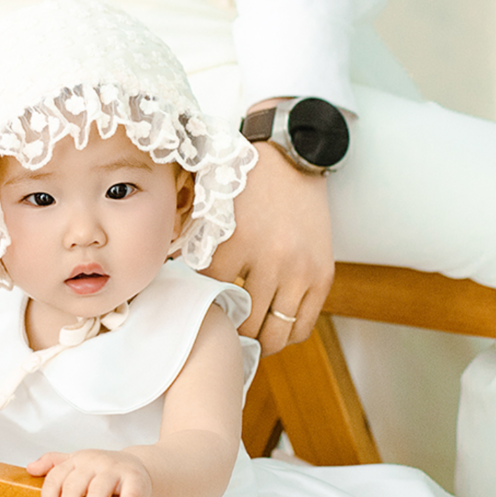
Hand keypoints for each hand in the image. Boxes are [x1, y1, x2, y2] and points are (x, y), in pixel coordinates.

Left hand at [28, 449, 148, 496]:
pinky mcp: (135, 479)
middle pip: (74, 486)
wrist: (138, 467)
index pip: (56, 476)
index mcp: (77, 460)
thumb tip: (30, 469)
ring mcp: (114, 469)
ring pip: (98, 492)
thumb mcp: (77, 463)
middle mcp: (93, 462)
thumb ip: (53, 464)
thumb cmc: (103, 470)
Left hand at [203, 103, 334, 353]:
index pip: (208, 293)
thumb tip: (174, 279)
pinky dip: (287, 335)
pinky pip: (303, 325)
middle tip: (218, 332)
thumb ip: (196, 244)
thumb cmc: (244, 179)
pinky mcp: (322, 275)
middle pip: (243, 323)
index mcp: (235, 241)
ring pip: (275, 333)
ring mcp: (299, 271)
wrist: (291, 155)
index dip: (199, 301)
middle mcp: (270, 260)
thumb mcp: (212, 207)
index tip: (193, 305)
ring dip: (258, 342)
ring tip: (245, 340)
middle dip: (228, 331)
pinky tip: (272, 330)